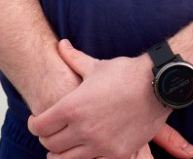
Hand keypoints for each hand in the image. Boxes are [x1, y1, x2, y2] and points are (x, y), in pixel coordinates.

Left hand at [27, 40, 192, 158]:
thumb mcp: (96, 66)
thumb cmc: (125, 73)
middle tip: (52, 132)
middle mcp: (82, 129)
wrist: (156, 85)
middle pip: (50, 145)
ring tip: (66, 145)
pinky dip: (86, 157)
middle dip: (47, 138)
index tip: (37, 121)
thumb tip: (61, 44)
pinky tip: (88, 148)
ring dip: (62, 153)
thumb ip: (74, 58)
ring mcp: (99, 145)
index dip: (35, 123)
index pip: (40, 126)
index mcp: (73, 107)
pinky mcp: (116, 155)